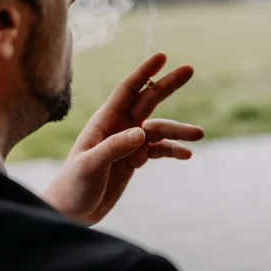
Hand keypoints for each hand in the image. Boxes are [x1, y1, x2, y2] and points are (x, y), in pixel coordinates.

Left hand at [42, 53, 203, 224]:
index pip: (127, 90)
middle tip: (189, 69)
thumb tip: (142, 132)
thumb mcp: (90, 166)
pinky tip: (186, 154)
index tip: (162, 56)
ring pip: (159, 129)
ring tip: (198, 134)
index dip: (144, 72)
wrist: (71, 213)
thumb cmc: (72, 186)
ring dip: (178, 131)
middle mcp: (119, 127)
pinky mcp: (135, 160)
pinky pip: (159, 150)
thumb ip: (114, 148)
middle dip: (168, 85)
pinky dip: (173, 150)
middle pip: (148, 100)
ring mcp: (129, 143)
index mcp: (104, 122)